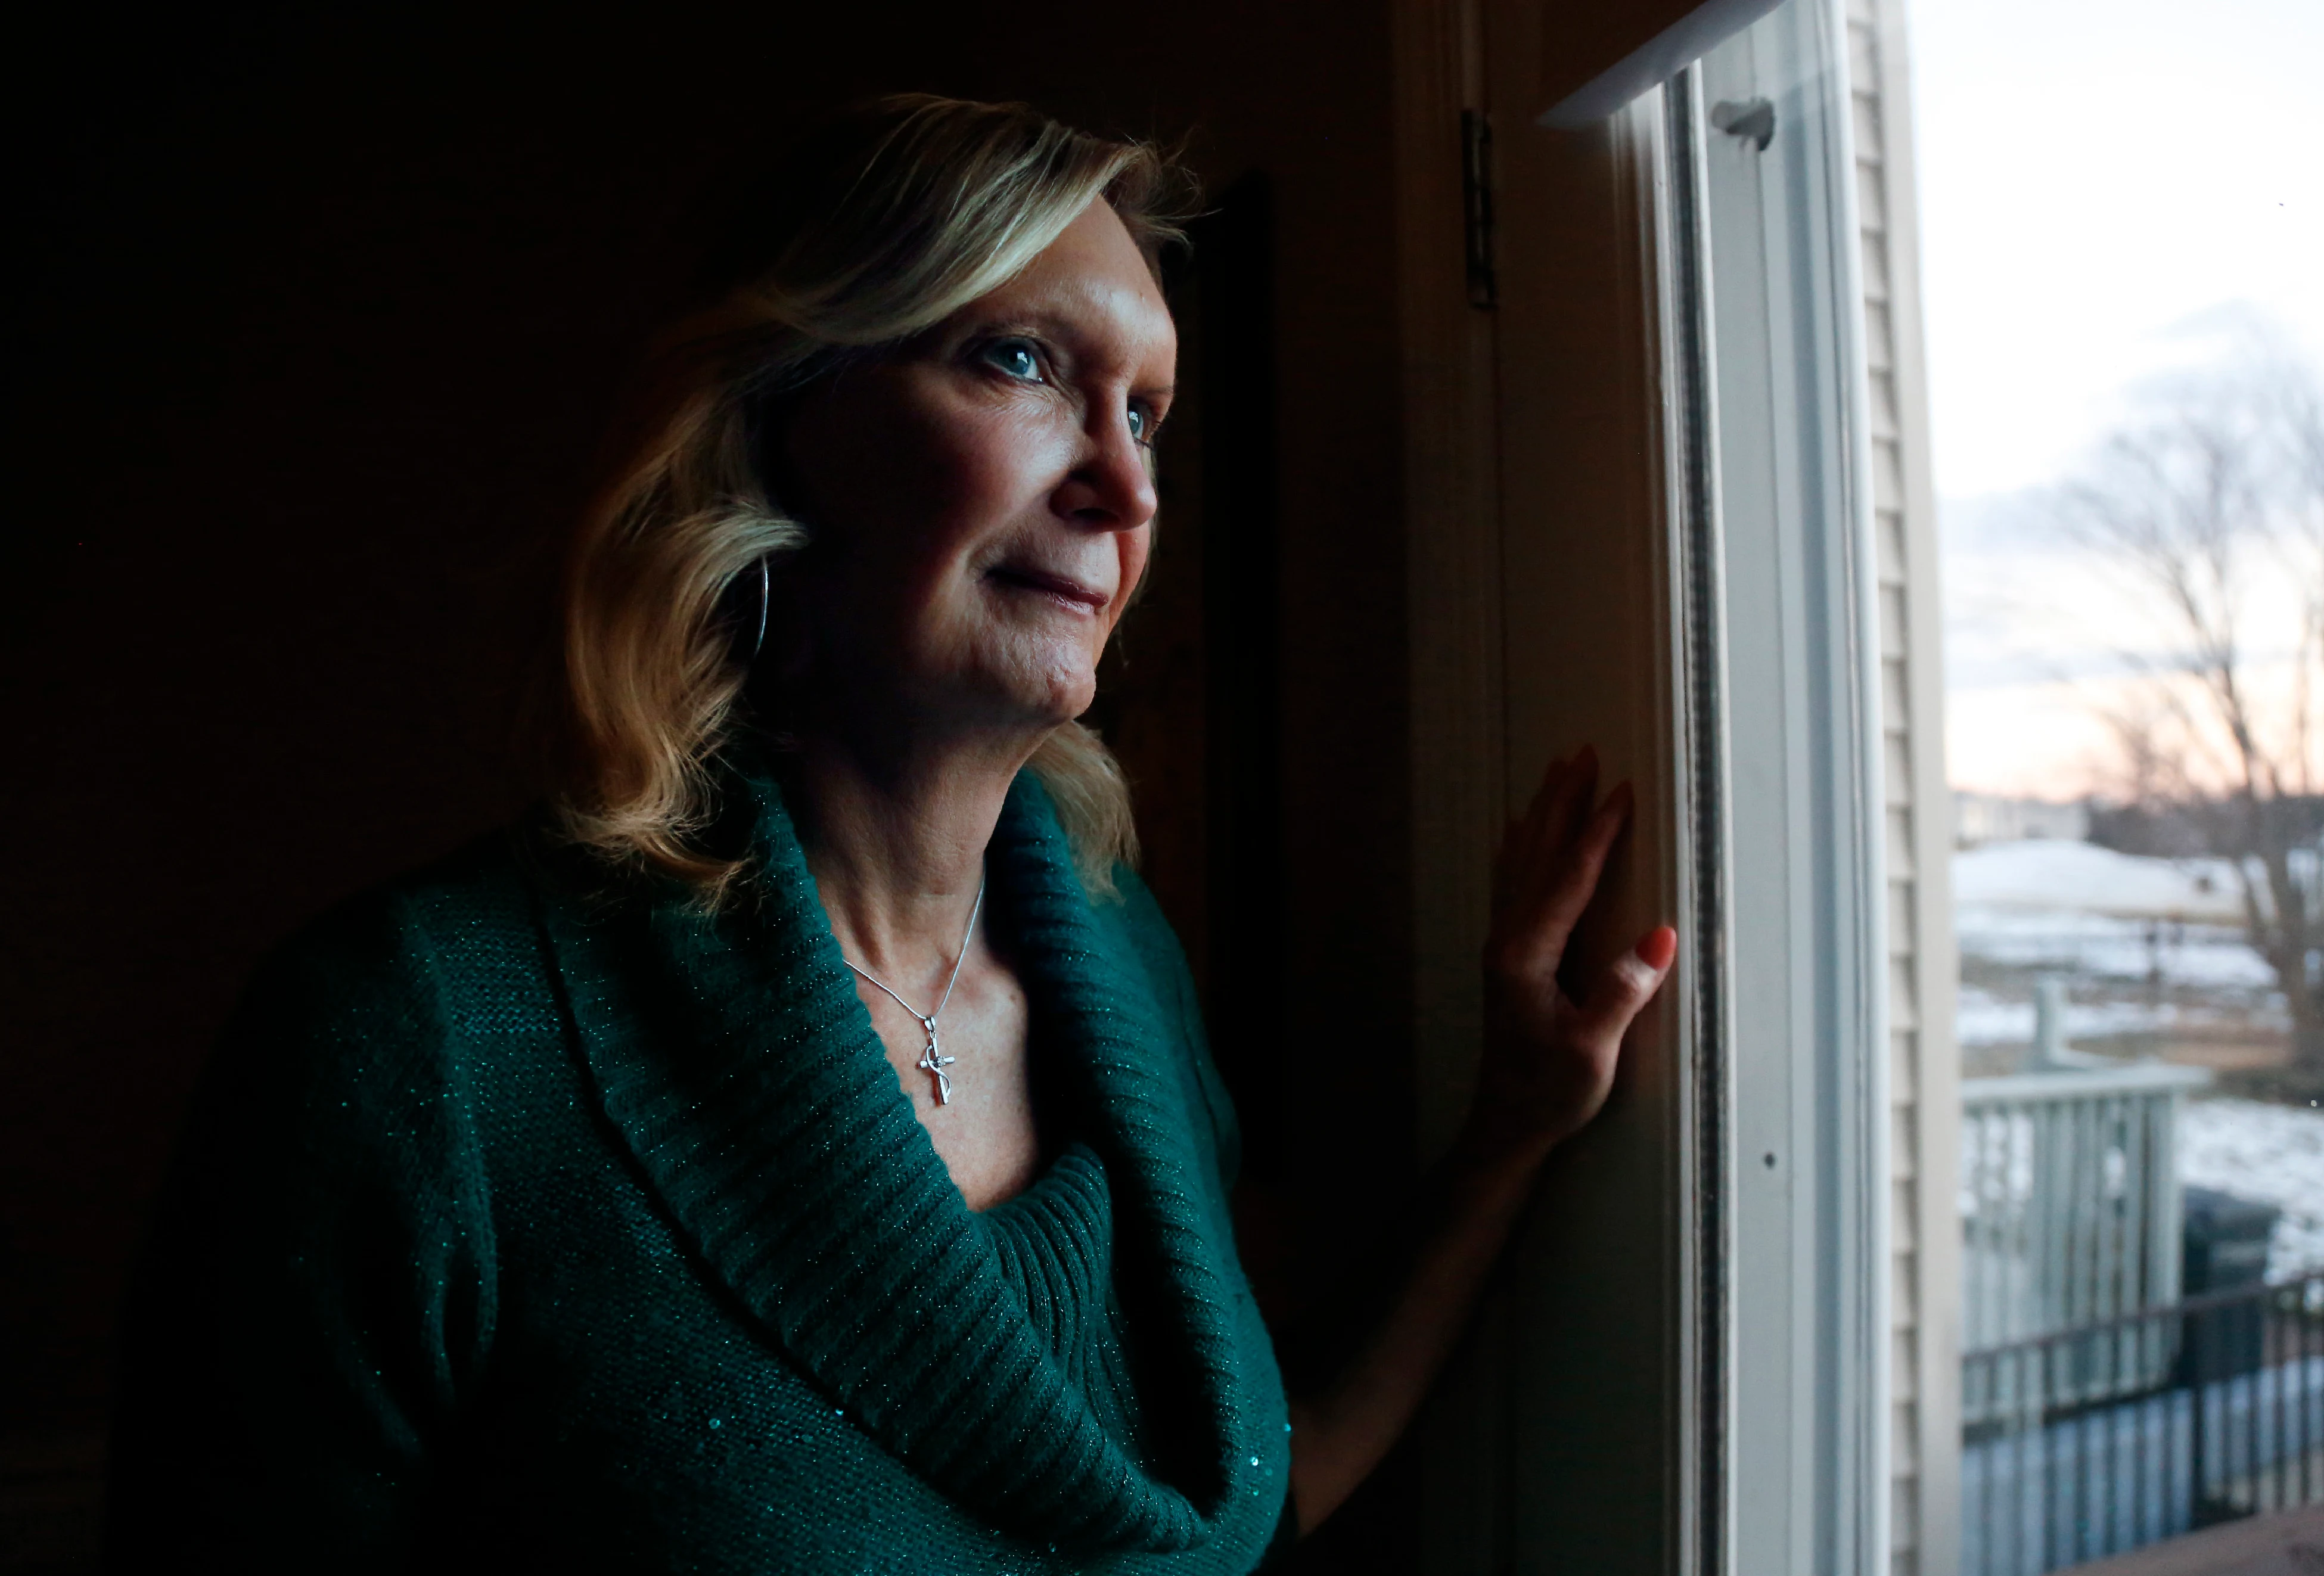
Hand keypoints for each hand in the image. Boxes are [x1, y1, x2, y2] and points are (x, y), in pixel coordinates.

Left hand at [1462, 745, 1676, 1174]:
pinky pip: (1513, 883)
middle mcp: (1508, 941)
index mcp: (1527, 956)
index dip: (1596, 834)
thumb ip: (1620, 994)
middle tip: (1581, 753)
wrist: (1506, 1124)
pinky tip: (1519, 833)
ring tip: (1557, 774)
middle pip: (1537, 855)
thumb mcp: (1590, 1051)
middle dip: (1562, 802)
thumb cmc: (1547, 1093)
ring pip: (1521, 863)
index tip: (1620, 791)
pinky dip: (1521, 849)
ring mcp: (1505, 947)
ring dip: (1543, 816)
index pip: (1568, 880)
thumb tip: (1659, 938)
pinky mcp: (1509, 957)